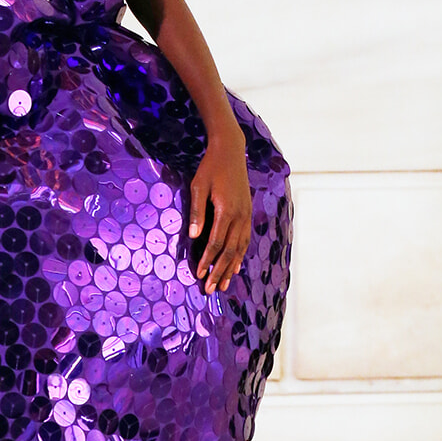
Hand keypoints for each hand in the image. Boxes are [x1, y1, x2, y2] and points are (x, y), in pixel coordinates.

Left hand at [189, 129, 251, 294]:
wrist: (230, 151)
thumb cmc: (210, 168)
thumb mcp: (198, 187)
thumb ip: (197, 212)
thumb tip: (194, 236)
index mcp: (226, 211)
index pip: (215, 243)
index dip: (207, 261)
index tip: (199, 275)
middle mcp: (239, 216)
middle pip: (229, 251)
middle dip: (219, 272)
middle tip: (210, 289)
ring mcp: (246, 215)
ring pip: (239, 248)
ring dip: (231, 268)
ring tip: (223, 284)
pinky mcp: (247, 213)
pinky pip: (245, 239)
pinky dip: (240, 255)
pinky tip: (236, 266)